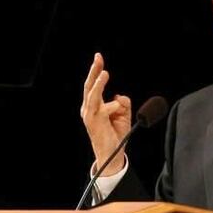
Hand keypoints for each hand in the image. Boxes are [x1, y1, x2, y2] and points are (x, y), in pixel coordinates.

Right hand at [80, 52, 131, 175]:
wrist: (112, 155)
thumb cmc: (116, 135)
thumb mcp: (123, 115)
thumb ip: (123, 103)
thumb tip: (119, 96)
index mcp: (93, 106)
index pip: (93, 85)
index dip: (96, 70)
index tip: (99, 57)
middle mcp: (88, 109)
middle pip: (90, 85)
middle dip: (94, 70)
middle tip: (98, 57)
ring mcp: (90, 115)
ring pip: (93, 94)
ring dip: (99, 83)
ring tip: (105, 73)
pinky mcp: (94, 121)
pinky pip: (102, 107)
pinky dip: (111, 106)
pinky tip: (117, 110)